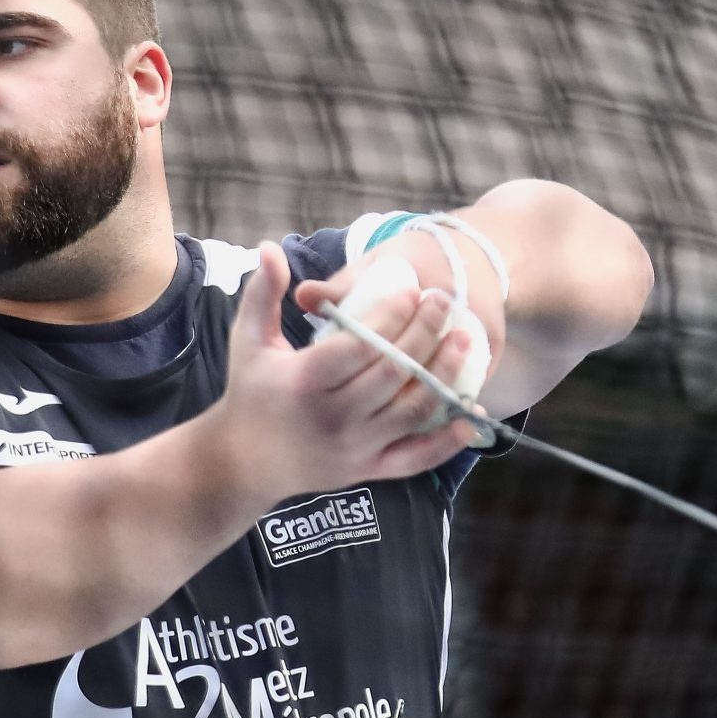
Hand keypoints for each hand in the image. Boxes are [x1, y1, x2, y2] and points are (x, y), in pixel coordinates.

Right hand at [209, 243, 481, 506]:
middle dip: (425, 333)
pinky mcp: (370, 470)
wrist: (245, 464)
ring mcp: (356, 447)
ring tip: (466, 340)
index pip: (359, 346)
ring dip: (445, 375)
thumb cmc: (250, 393)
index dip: (390, 316)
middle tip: (445, 301)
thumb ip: (262, 292)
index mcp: (306, 382)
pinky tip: (471, 413)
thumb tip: (270, 246)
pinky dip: (447, 440)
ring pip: (413, 410)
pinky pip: (417, 458)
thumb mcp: (247, 340)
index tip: (412, 289)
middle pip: (393, 373)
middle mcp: (335, 417)